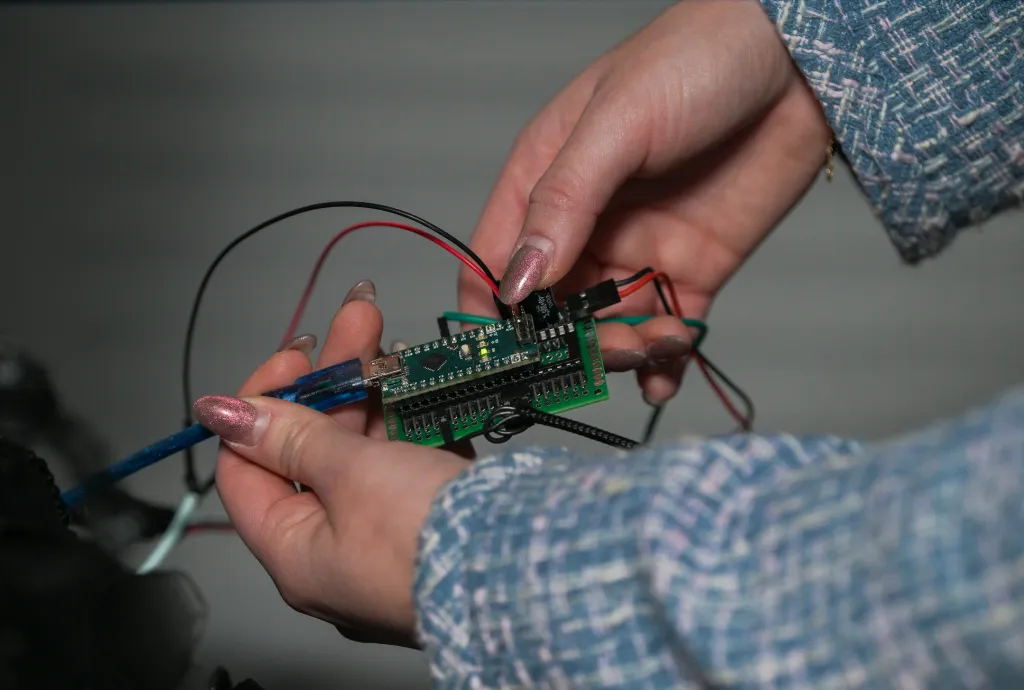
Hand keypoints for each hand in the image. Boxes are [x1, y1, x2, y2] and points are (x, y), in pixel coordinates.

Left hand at [194, 281, 470, 646]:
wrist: (526, 572)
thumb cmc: (425, 531)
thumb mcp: (351, 472)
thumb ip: (291, 434)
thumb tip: (218, 412)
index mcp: (295, 552)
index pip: (245, 468)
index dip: (263, 402)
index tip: (299, 354)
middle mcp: (333, 550)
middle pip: (311, 450)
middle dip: (335, 378)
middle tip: (363, 316)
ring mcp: (385, 538)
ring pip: (364, 452)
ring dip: (375, 394)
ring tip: (397, 342)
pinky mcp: (432, 525)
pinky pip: (408, 467)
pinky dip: (412, 425)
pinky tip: (424, 385)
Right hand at [460, 0, 830, 404]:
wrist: (798, 59)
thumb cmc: (697, 59)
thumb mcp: (618, 123)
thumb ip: (565, 202)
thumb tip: (518, 280)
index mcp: (544, 181)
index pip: (496, 263)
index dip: (493, 317)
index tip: (505, 361)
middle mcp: (584, 224)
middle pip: (551, 311)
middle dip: (568, 345)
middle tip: (607, 350)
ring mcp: (638, 249)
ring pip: (607, 328)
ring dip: (621, 354)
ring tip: (653, 345)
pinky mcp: (691, 269)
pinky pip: (665, 330)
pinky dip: (662, 363)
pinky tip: (666, 372)